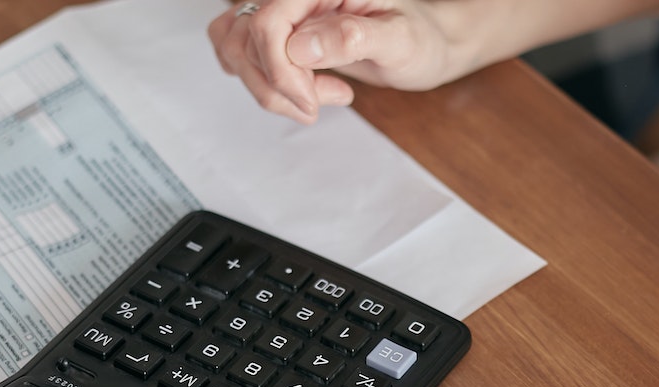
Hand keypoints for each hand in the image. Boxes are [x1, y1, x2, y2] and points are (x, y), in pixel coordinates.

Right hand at [207, 0, 458, 123]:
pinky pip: (237, 52)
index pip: (267, 22)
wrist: (424, 45)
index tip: (310, 102)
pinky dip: (262, 82)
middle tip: (321, 102)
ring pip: (234, 48)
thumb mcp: (401, 40)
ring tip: (318, 98)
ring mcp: (283, 10)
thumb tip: (302, 46)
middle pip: (244, 38)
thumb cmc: (420, 39)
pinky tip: (302, 90)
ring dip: (269, 88)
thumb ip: (353, 37)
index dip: (280, 70)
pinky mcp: (277, 32)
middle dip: (277, 86)